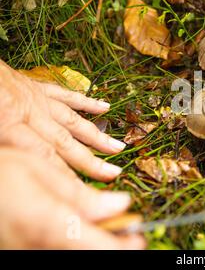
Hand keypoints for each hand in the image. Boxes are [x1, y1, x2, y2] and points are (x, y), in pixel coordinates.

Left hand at [0, 60, 125, 180]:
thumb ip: (1, 146)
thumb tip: (16, 165)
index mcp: (9, 123)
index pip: (44, 156)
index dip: (67, 175)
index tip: (88, 191)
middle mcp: (30, 111)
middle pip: (64, 142)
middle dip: (90, 160)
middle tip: (114, 173)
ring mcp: (36, 98)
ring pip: (72, 120)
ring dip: (96, 135)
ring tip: (118, 147)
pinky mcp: (36, 86)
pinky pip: (65, 95)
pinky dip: (86, 102)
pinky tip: (105, 107)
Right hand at [0, 147, 144, 248]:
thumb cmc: (1, 172)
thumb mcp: (42, 172)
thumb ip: (82, 196)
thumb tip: (121, 205)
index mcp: (48, 224)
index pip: (99, 247)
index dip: (123, 246)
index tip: (138, 237)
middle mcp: (37, 247)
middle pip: (89, 254)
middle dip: (112, 244)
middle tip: (125, 230)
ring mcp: (27, 252)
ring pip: (73, 252)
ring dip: (95, 242)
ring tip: (104, 226)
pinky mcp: (22, 251)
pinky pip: (55, 249)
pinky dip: (74, 242)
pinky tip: (81, 229)